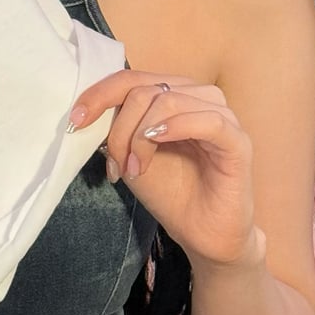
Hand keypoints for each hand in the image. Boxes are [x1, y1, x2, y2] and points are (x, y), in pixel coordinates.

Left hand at [71, 69, 258, 269]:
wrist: (202, 236)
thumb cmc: (171, 193)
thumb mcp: (132, 155)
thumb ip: (118, 127)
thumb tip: (91, 109)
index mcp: (174, 94)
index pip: (131, 78)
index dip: (99, 93)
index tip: (76, 120)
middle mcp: (198, 97)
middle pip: (145, 89)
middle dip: (120, 127)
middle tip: (116, 165)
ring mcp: (222, 117)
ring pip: (169, 100)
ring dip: (141, 134)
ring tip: (134, 168)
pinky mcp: (238, 142)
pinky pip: (208, 120)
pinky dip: (176, 126)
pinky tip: (156, 140)